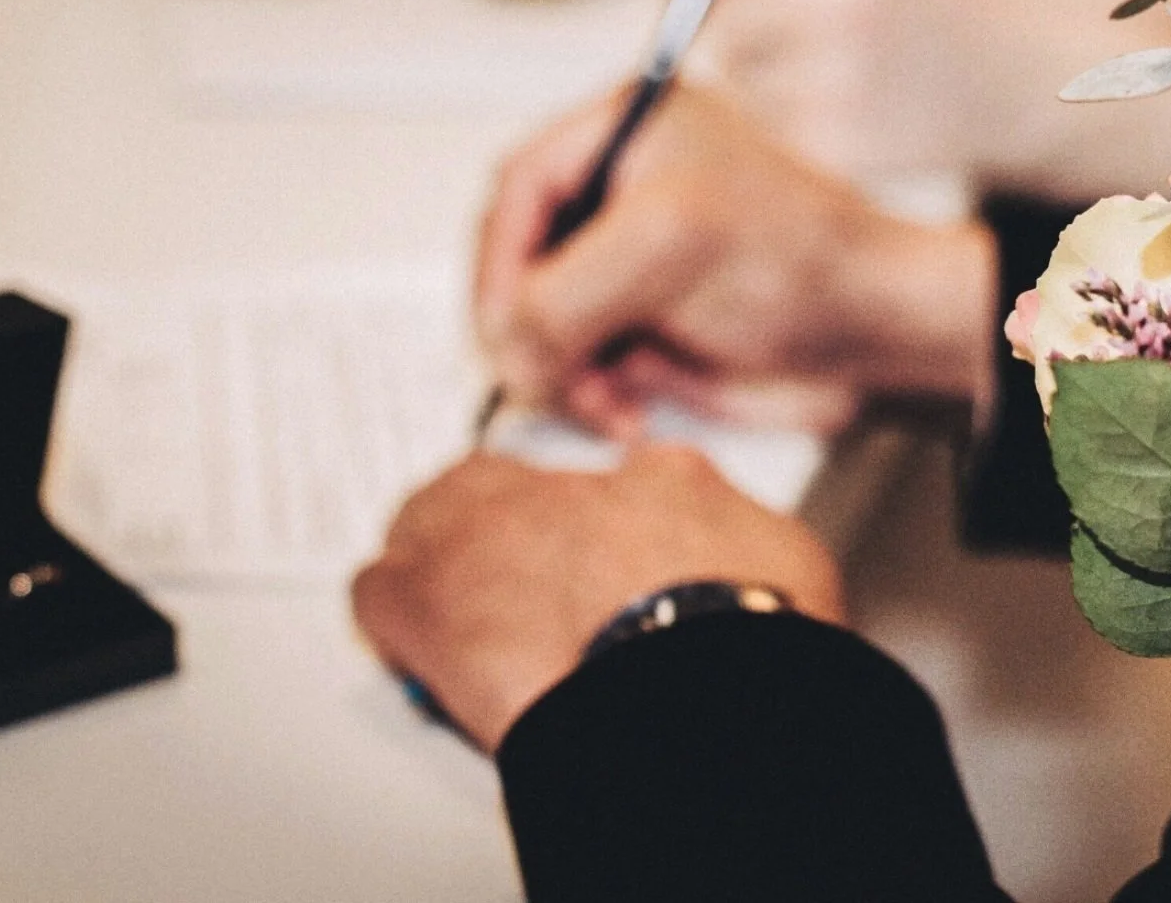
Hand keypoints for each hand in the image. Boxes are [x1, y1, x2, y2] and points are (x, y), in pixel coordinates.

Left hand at [352, 444, 845, 750]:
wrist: (687, 688)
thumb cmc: (751, 636)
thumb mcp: (788, 562)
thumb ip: (749, 544)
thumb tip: (754, 561)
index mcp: (662, 483)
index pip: (618, 486)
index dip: (605, 536)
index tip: (608, 573)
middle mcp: (568, 492)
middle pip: (509, 485)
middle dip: (506, 531)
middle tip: (526, 593)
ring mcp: (489, 536)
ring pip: (430, 519)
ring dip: (442, 563)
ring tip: (461, 615)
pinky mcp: (428, 600)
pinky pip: (382, 588)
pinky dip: (393, 620)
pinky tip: (413, 652)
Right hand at [474, 84, 994, 435]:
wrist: (872, 330)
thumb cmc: (805, 256)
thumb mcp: (668, 245)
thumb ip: (566, 287)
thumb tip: (504, 339)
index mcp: (623, 135)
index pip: (517, 189)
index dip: (498, 260)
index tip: (502, 323)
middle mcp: (620, 195)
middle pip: (519, 263)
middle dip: (529, 328)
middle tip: (548, 376)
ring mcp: (628, 265)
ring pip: (542, 325)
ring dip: (562, 373)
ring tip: (608, 400)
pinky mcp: (644, 326)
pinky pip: (579, 367)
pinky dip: (590, 397)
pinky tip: (628, 410)